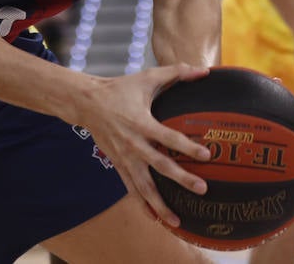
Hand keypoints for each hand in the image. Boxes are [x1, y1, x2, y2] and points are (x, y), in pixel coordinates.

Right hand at [72, 64, 212, 228]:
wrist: (87, 103)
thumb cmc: (121, 89)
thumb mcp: (147, 77)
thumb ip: (176, 72)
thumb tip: (205, 71)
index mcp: (142, 122)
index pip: (168, 137)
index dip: (187, 146)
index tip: (206, 155)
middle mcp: (134, 144)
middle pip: (160, 165)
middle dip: (181, 179)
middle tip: (202, 189)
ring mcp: (125, 157)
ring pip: (143, 186)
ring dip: (160, 204)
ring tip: (177, 222)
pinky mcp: (118, 165)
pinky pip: (132, 189)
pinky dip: (143, 205)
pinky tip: (156, 219)